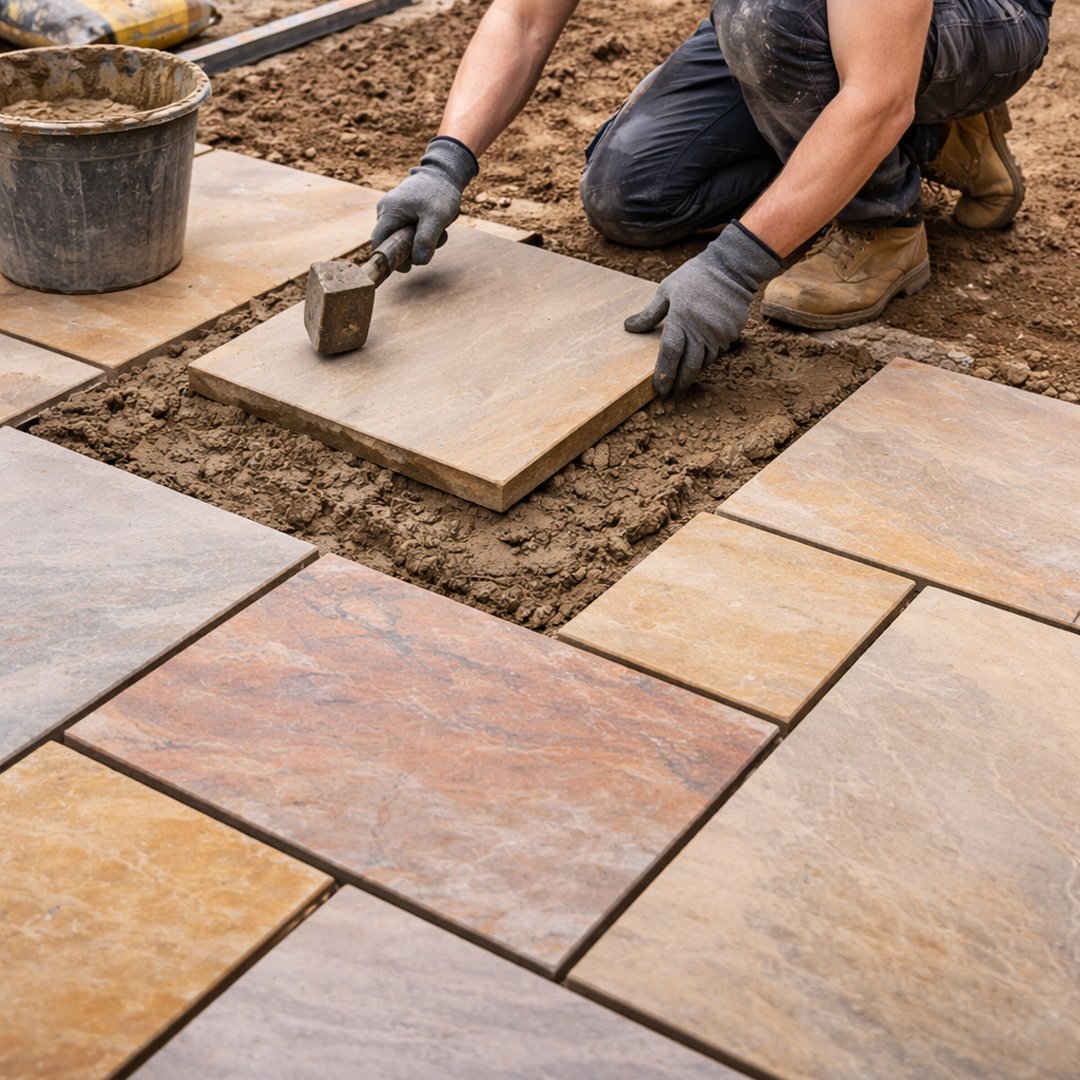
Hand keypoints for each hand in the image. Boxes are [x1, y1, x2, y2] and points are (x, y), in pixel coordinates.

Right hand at [371, 137, 478, 270]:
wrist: (444, 172)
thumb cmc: (439, 193)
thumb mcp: (436, 218)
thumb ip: (426, 240)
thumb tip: (418, 262)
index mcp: (388, 212)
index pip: (379, 244)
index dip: (390, 260)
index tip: (408, 267)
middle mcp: (384, 210)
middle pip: (391, 242)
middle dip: (411, 249)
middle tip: (432, 243)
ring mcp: (391, 209)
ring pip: (401, 237)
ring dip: (419, 240)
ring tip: (437, 229)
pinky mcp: (400, 210)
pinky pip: (406, 230)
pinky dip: (420, 232)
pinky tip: (432, 224)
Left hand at [625, 223, 780, 397]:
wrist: (732, 268)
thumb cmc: (695, 277)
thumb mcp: (667, 290)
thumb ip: (650, 313)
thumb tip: (629, 327)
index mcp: (681, 320)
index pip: (670, 354)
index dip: (664, 374)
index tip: (660, 390)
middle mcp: (700, 331)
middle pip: (689, 366)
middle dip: (680, 384)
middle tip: (673, 396)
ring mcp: (718, 334)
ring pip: (705, 362)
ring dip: (694, 372)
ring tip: (685, 379)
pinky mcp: (732, 333)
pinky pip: (718, 352)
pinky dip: (708, 357)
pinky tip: (701, 358)